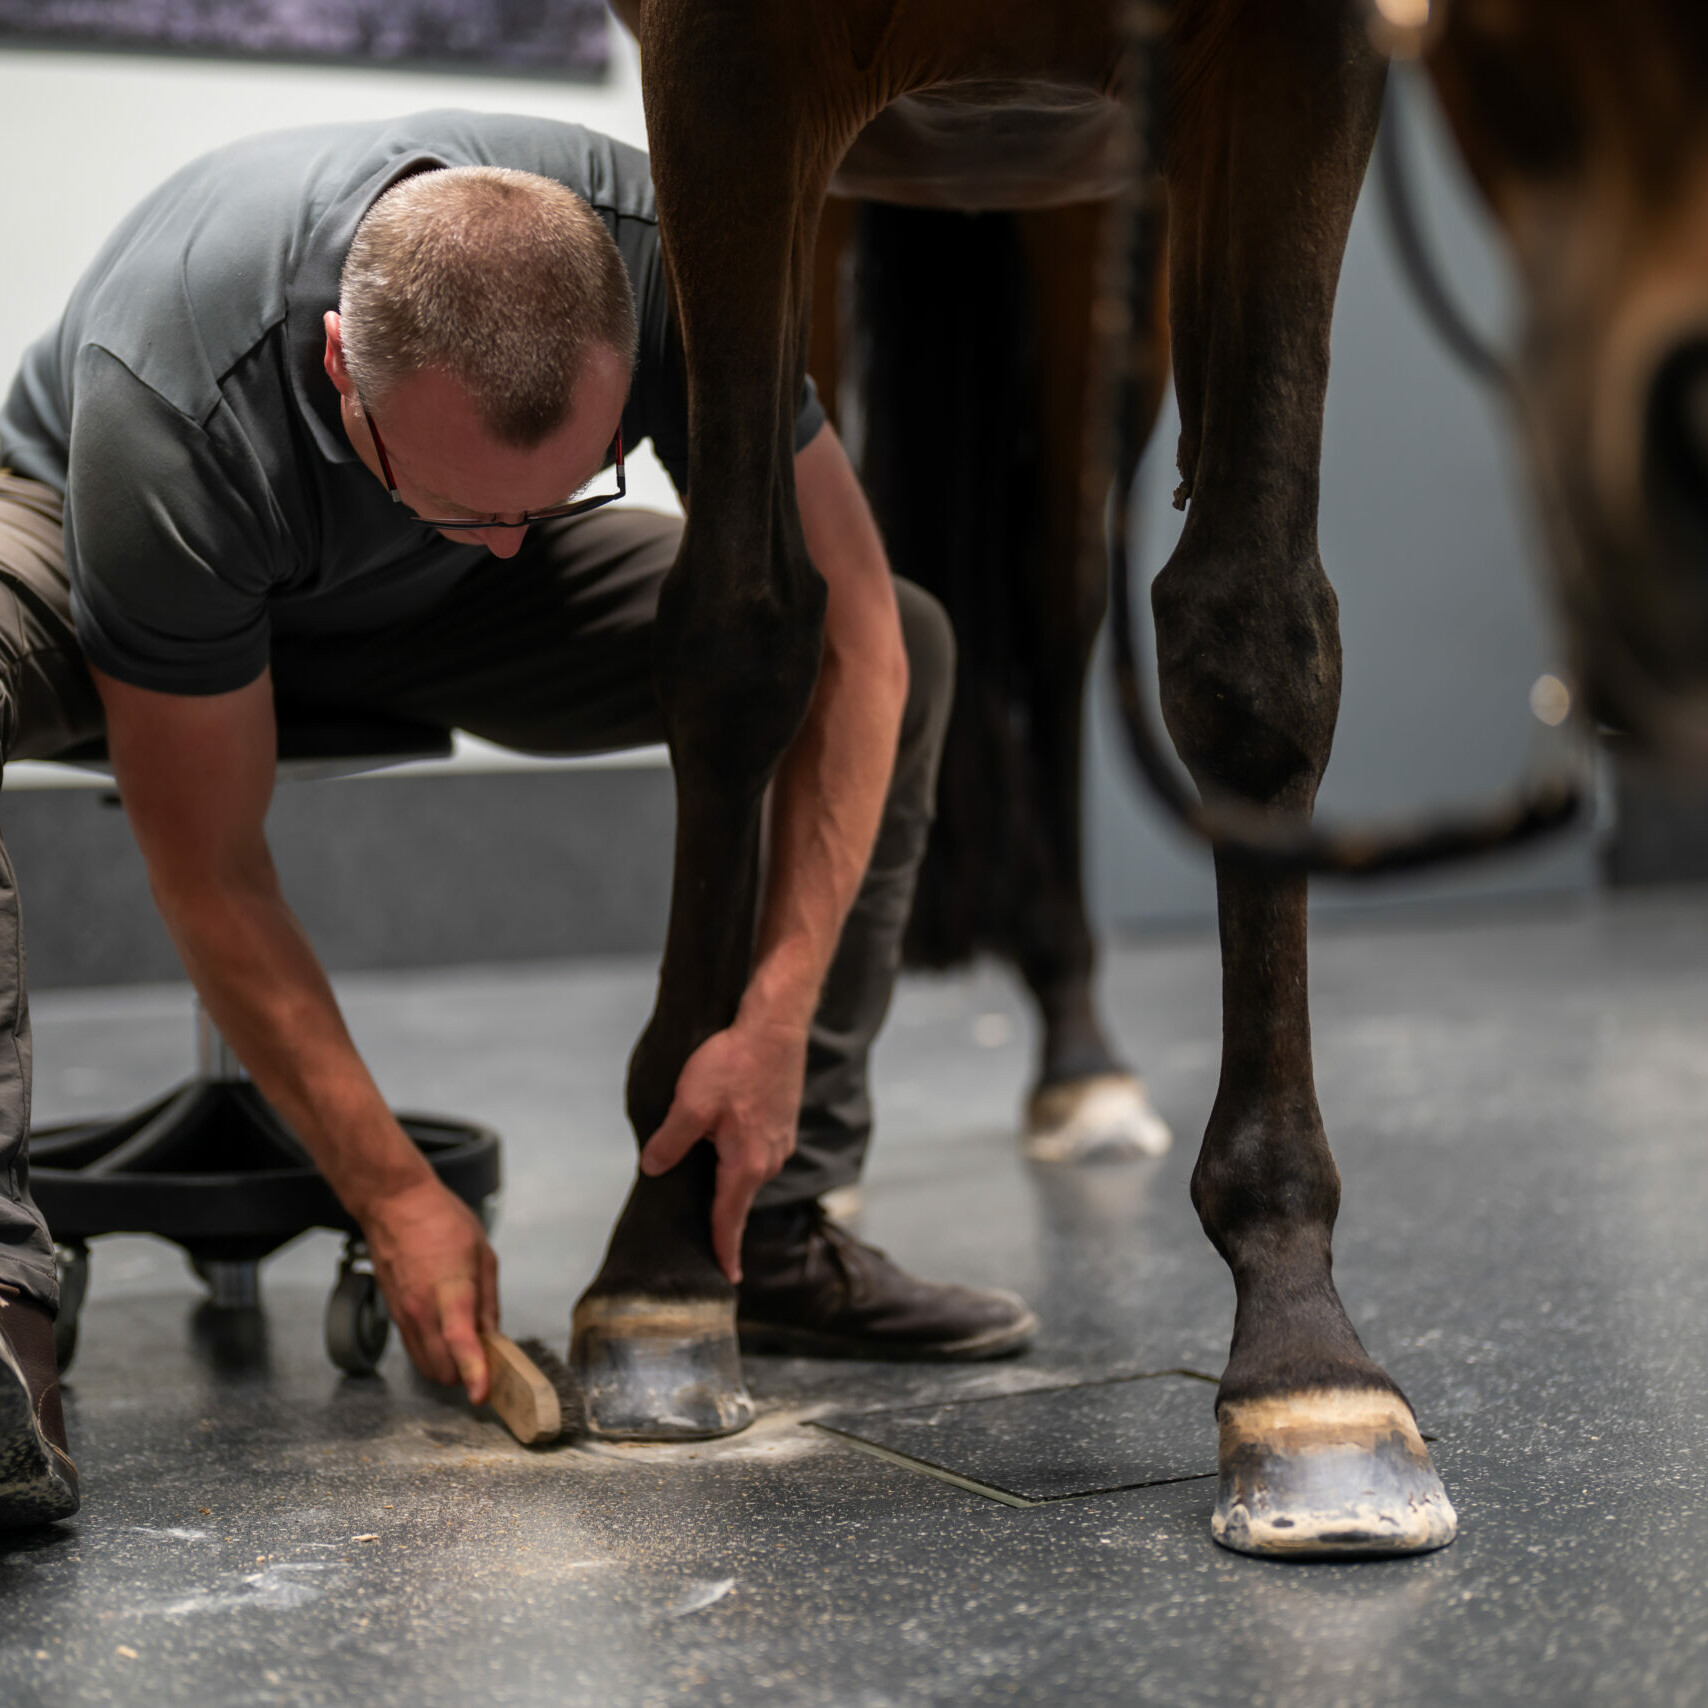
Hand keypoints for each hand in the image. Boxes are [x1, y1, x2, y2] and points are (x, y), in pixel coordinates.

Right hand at [360, 1176, 498, 1402]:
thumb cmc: (442, 1221)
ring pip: (427, 1367)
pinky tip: (449, 1336)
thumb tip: (493, 1337)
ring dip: (450, 1369)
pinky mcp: (395, 1317)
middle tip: (490, 1359)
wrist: (394, 1206)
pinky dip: (435, 1356)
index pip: (461, 1341)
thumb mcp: (482, 1254)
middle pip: (443, 1369)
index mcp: (450, 1290)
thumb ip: (489, 1301)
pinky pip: (416, 1352)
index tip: (482, 1395)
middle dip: (468, 1375)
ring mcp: (404, 1316)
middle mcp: (422, 1310)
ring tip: (471, 1346)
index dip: (473, 1372)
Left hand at [638, 1014, 806, 1282]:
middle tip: (703, 1233)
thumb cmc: (734, 1063)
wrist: (775, 1027)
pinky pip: (757, 1153)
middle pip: (738, 1198)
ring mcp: (780, 1142)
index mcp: (745, 1165)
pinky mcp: (783, 1124)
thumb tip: (652, 1168)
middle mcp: (769, 1160)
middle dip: (721, 1215)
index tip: (728, 1279)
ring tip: (706, 1177)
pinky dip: (740, 1157)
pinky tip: (725, 1139)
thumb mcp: (690, 1105)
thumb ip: (670, 1142)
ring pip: (747, 1172)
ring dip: (729, 1179)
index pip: (729, 1220)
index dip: (724, 1251)